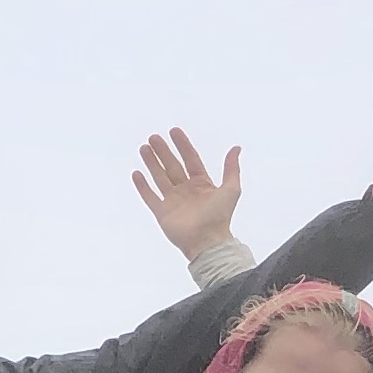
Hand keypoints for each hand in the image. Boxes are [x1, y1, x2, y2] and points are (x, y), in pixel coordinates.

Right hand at [131, 129, 244, 258]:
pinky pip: (150, 197)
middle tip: (154, 137)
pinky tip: (136, 173)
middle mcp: (186, 191)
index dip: (183, 145)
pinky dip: (142, 186)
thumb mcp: (231, 188)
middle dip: (163, 151)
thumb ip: (231, 168)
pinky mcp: (162, 213)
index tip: (174, 131)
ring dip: (152, 163)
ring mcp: (173, 201)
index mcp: (202, 184)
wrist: (207, 241)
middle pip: (172, 166)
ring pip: (160, 177)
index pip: (190, 159)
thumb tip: (236, 148)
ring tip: (144, 148)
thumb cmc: (220, 216)